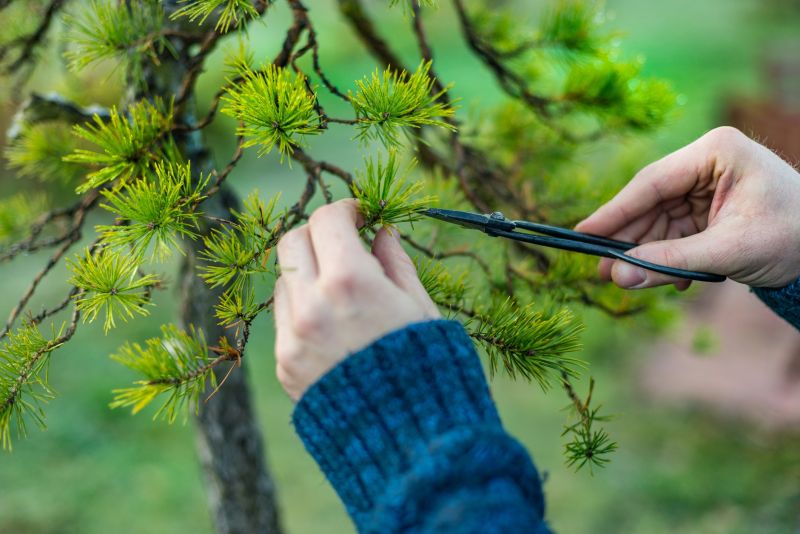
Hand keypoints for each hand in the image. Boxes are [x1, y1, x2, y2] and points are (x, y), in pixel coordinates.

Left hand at [273, 199, 439, 400]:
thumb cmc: (427, 366)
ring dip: (307, 274)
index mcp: (351, 281)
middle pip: (291, 242)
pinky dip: (303, 312)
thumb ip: (395, 262)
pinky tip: (333, 328)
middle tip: (342, 243)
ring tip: (342, 294)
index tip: (358, 215)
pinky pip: (284, 321)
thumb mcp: (420, 306)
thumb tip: (381, 232)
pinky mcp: (285, 366)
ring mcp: (293, 337)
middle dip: (317, 234)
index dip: (344, 210)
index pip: (327, 220)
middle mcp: (312, 305)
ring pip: (283, 281)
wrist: (409, 437)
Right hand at [575, 127, 799, 289]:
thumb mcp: (729, 250)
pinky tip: (671, 279)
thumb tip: (617, 277)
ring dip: (645, 252)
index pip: (651, 183)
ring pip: (658, 219)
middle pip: (650, 202)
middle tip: (598, 269)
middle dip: (627, 239)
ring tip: (626, 280)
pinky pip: (674, 231)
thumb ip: (670, 262)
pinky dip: (668, 255)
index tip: (582, 234)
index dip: (614, 212)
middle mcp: (706, 162)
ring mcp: (706, 184)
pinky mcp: (708, 207)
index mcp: (716, 151)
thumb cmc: (794, 237)